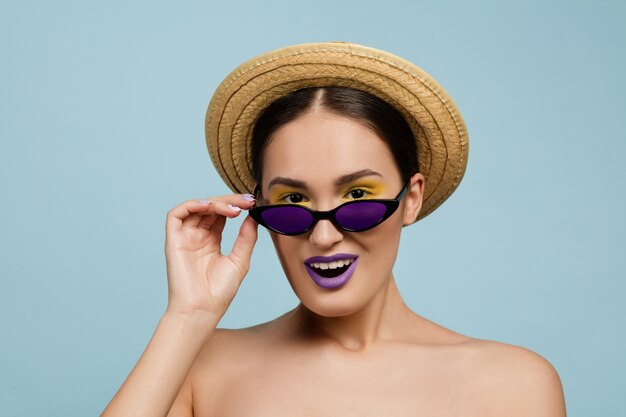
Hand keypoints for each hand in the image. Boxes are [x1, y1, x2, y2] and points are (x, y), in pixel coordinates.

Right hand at [163, 194, 257, 319]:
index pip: (222, 215)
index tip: (252, 203)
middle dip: (229, 201)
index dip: (235, 205)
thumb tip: (253, 217)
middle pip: (210, 208)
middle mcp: (197, 237)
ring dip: (214, 203)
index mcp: (212, 241)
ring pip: (196, 208)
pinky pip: (175, 216)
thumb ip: (246, 238)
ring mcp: (185, 238)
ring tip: (232, 209)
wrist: (202, 310)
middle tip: (246, 202)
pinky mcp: (173, 241)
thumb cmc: (219, 292)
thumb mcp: (240, 261)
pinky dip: (190, 205)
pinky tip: (208, 206)